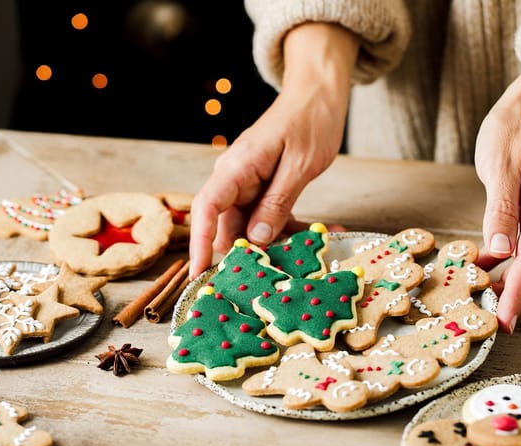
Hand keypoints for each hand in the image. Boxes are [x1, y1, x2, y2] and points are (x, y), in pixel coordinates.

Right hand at [189, 23, 358, 277]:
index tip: (198, 273)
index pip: (206, 208)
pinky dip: (293, 228)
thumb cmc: (310, 120)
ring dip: (281, 242)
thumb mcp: (299, 165)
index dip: (199, 243)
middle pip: (229, 225)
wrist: (319, 94)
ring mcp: (250, 184)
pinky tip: (321, 234)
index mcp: (237, 167)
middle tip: (276, 278)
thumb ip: (277, 202)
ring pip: (253, 226)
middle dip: (250, 253)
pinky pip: (271, 217)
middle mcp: (236, 178)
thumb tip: (256, 239)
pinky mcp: (265, 188)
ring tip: (313, 253)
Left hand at [474, 53, 520, 332]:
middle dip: (516, 303)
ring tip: (475, 297)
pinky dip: (509, 272)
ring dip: (511, 290)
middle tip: (481, 316)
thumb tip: (501, 253)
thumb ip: (500, 212)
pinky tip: (481, 271)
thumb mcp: (500, 168)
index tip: (501, 324)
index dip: (515, 298)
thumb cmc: (514, 133)